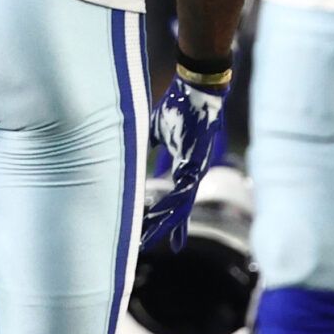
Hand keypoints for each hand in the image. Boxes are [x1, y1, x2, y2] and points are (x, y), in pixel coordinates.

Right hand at [142, 74, 227, 251]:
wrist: (197, 87)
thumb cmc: (180, 106)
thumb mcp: (157, 130)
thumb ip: (150, 146)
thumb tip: (135, 152)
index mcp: (185, 165)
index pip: (173, 198)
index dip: (163, 216)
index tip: (149, 232)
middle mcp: (194, 171)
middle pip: (178, 208)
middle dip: (162, 228)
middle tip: (144, 246)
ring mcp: (198, 167)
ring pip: (182, 203)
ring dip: (165, 220)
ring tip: (149, 237)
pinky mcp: (198, 160)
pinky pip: (185, 188)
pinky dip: (173, 203)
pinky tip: (162, 214)